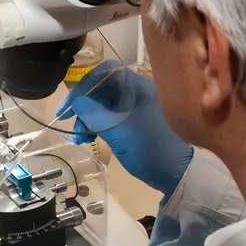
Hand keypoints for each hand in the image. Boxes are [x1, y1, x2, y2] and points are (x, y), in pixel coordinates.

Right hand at [57, 61, 193, 196]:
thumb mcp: (118, 131)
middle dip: (84, 105)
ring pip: (104, 104)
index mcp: (138, 86)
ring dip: (88, 118)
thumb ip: (94, 113)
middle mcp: (137, 92)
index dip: (84, 85)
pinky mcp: (133, 122)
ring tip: (81, 138)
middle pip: (102, 88)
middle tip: (71, 125)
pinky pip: (110, 116)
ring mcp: (135, 108)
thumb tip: (76, 102)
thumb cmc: (150, 149)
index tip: (69, 106)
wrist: (175, 173)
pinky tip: (89, 138)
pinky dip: (97, 125)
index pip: (105, 72)